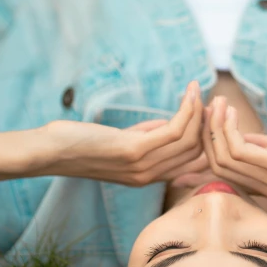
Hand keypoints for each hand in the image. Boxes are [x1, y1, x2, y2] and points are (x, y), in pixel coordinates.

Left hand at [41, 81, 207, 186]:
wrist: (50, 152)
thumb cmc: (80, 143)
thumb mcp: (123, 141)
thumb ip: (147, 136)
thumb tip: (169, 122)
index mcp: (148, 177)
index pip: (194, 163)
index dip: (208, 138)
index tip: (212, 113)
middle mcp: (149, 176)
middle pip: (197, 152)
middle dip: (210, 124)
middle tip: (216, 100)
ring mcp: (143, 166)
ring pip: (190, 140)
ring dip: (200, 110)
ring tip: (201, 89)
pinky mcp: (135, 151)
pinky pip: (173, 130)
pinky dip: (187, 108)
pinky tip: (190, 92)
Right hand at [174, 95, 266, 198]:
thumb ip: (265, 149)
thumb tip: (243, 138)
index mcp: (265, 188)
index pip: (221, 173)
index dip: (206, 146)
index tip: (204, 121)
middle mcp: (265, 189)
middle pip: (216, 166)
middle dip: (206, 135)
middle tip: (205, 108)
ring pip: (223, 158)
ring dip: (215, 127)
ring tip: (217, 104)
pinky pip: (240, 150)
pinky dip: (229, 129)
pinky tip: (230, 112)